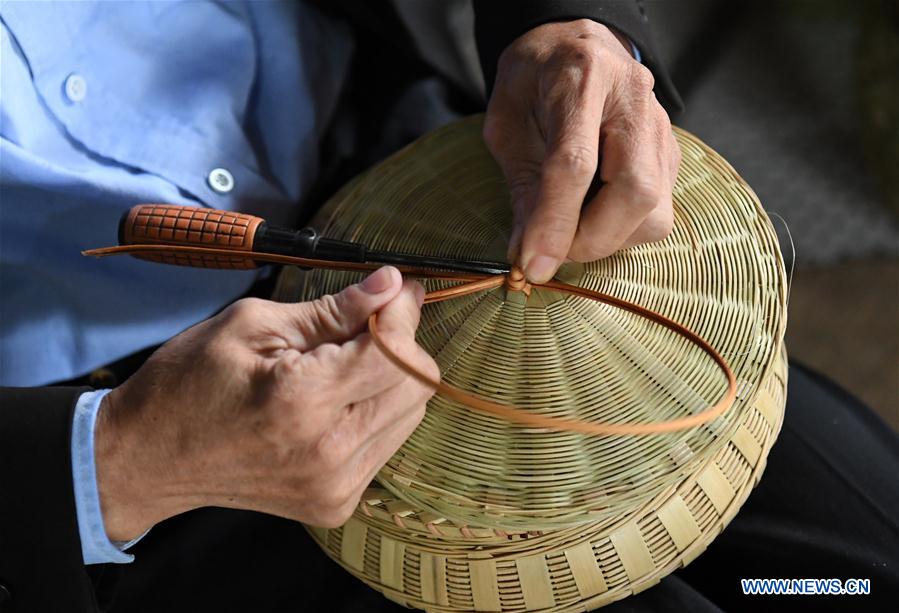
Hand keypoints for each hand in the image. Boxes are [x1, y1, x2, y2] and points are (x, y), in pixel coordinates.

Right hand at [94, 266, 437, 539]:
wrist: (148, 459)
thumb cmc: (188, 382)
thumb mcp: (252, 324)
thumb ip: (334, 308)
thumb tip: (392, 283)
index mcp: (303, 400)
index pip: (397, 352)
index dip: (402, 313)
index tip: (394, 291)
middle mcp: (329, 452)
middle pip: (417, 384)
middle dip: (401, 344)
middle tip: (364, 324)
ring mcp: (336, 486)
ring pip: (411, 414)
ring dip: (391, 379)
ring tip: (342, 365)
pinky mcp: (336, 505)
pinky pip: (388, 444)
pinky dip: (375, 413)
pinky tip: (337, 401)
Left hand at [484, 19, 680, 282]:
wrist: (574, 45)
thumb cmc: (533, 82)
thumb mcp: (507, 124)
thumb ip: (520, 186)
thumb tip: (525, 253)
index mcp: (583, 78)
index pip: (575, 164)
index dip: (554, 223)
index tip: (534, 266)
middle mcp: (634, 100)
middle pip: (636, 192)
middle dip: (591, 239)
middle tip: (553, 249)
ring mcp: (662, 128)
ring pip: (654, 212)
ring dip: (608, 238)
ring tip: (572, 225)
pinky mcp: (672, 154)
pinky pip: (657, 213)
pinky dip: (622, 230)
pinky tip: (594, 211)